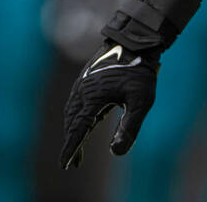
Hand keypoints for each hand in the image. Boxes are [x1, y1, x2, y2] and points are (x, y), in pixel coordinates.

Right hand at [59, 0, 200, 169]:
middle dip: (72, 142)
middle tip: (73, 162)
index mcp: (92, 99)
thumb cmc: (140, 71)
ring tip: (78, 146)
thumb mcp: (141, 101)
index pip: (78, 130)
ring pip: (72, 113)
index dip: (72, 149)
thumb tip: (116, 152)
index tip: (66, 165)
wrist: (136, 41)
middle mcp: (82, 92)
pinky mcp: (86, 79)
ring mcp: (82, 84)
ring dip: (73, 130)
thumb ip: (129, 128)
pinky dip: (76, 116)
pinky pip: (76, 102)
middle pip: (72, 123)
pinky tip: (85, 121)